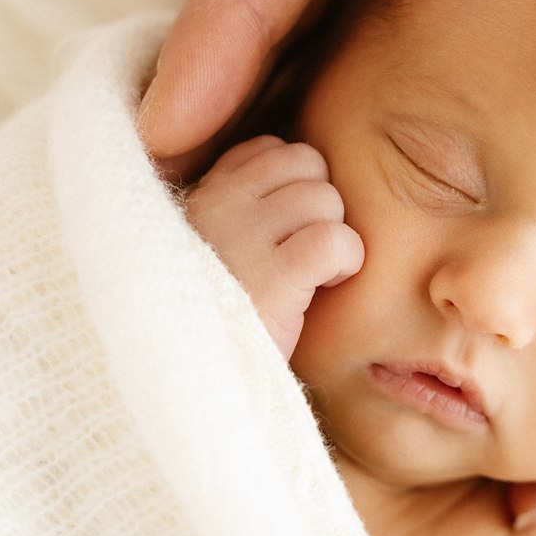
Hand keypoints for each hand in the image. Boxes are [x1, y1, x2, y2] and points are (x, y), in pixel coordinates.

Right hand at [185, 136, 362, 359]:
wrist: (189, 385)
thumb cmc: (208, 324)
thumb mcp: (205, 254)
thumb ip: (238, 211)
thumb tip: (301, 177)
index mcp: (199, 198)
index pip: (268, 150)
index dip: (292, 187)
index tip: (285, 232)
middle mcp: (215, 206)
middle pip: (305, 163)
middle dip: (319, 207)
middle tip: (304, 254)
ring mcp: (240, 237)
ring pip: (325, 198)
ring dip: (333, 237)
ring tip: (311, 277)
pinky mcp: (271, 278)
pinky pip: (334, 239)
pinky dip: (345, 262)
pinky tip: (324, 287)